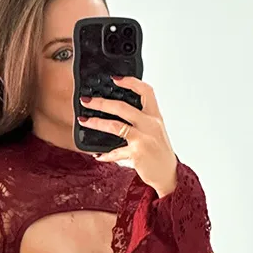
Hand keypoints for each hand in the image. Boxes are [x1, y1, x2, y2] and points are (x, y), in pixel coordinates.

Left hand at [78, 76, 177, 196]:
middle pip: (123, 107)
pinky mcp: (137, 153)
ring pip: (115, 125)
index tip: (114, 79)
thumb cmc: (159, 152)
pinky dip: (105, 154)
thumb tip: (120, 111)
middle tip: (87, 100)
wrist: (168, 173)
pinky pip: (116, 152)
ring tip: (84, 121)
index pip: (146, 91)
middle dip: (101, 102)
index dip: (130, 82)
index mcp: (155, 116)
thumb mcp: (155, 131)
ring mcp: (143, 138)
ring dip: (97, 122)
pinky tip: (97, 155)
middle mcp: (150, 124)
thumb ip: (142, 120)